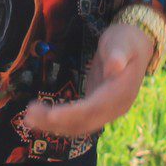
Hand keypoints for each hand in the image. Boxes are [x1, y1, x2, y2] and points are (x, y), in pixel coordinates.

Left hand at [19, 22, 154, 137]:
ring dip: (53, 125)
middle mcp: (115, 108)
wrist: (137, 44)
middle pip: (83, 122)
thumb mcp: (123, 42)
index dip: (72, 114)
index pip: (94, 109)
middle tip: (28, 114)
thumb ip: (118, 55)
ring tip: (28, 118)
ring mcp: (107, 111)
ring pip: (78, 126)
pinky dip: (59, 122)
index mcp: (121, 93)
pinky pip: (77, 121)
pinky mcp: (97, 107)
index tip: (51, 115)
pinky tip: (41, 117)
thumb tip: (115, 66)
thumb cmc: (126, 40)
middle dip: (55, 122)